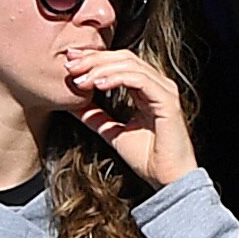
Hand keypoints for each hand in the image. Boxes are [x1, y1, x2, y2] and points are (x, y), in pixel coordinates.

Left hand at [55, 44, 193, 189]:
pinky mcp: (167, 101)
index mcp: (147, 90)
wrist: (167, 179)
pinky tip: (99, 84)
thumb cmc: (148, 159)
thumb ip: (96, 117)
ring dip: (101, 68)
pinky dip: (117, 78)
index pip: (120, 63)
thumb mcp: (112, 132)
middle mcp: (158, 85)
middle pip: (124, 57)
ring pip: (130, 65)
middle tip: (70, 66)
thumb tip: (73, 105)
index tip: (71, 64)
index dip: (94, 59)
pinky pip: (139, 80)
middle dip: (94, 59)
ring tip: (81, 79)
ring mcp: (164, 91)